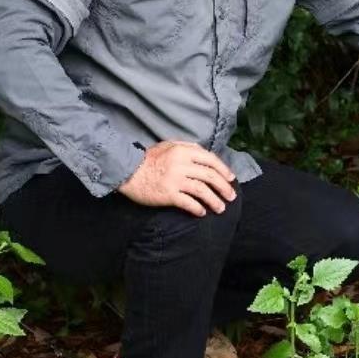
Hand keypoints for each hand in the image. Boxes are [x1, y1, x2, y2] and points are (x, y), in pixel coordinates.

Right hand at [118, 140, 237, 216]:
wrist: (127, 172)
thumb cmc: (148, 158)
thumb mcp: (168, 145)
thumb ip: (187, 147)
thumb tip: (205, 155)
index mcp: (184, 151)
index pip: (211, 160)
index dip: (224, 170)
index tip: (231, 179)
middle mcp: (182, 165)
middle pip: (210, 176)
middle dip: (224, 187)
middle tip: (231, 196)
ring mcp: (175, 180)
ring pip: (202, 190)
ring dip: (214, 200)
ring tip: (221, 208)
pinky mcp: (168, 194)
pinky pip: (188, 203)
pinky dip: (198, 208)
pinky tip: (202, 212)